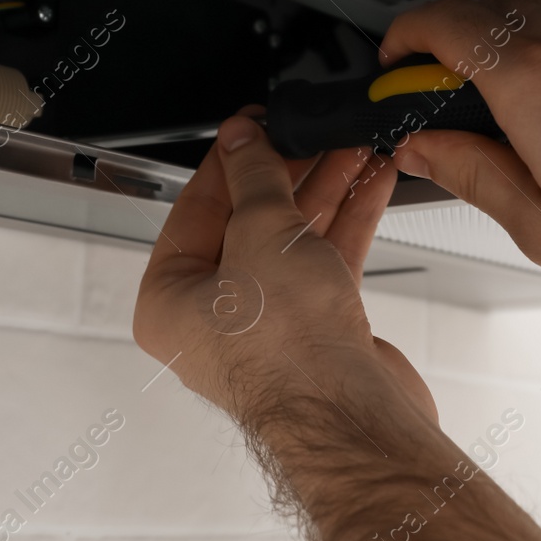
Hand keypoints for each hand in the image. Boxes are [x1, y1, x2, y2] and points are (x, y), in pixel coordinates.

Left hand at [133, 108, 435, 424]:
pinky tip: (370, 183)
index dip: (230, 161)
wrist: (350, 415)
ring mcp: (270, 327)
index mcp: (170, 302)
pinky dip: (349, 220)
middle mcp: (214, 318)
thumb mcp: (260, 234)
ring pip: (294, 241)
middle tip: (310, 133)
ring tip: (352, 147)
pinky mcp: (318, 331)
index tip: (254, 125)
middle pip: (248, 223)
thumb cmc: (287, 353)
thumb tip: (243, 140)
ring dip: (327, 190)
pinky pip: (328, 261)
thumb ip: (254, 177)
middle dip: (289, 173)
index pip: (195, 210)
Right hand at [381, 0, 540, 310]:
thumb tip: (426, 149)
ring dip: (503, 46)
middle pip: (484, 8)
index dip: (403, 40)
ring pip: (536, 12)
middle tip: (439, 100)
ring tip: (503, 116)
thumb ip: (470, 173)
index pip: (441, 22)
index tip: (395, 67)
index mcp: (534, 80)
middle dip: (449, 44)